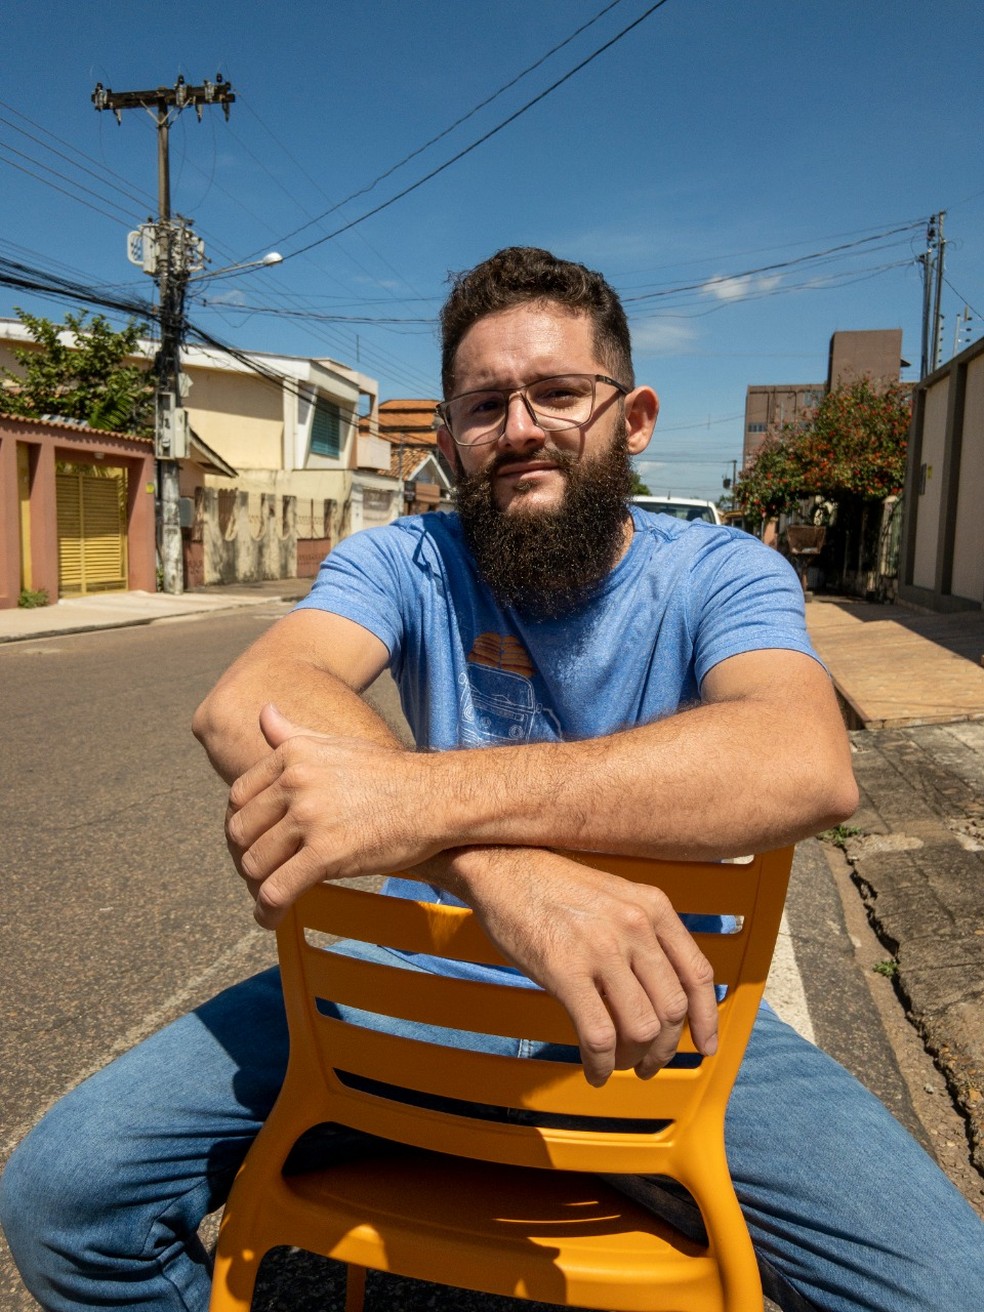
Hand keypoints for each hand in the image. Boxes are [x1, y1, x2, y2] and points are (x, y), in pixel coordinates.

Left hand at [226, 705, 440, 926]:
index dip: (239, 823)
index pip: (239, 795)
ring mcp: (309, 818)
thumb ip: (292, 733)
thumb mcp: (336, 743)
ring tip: (266, 897)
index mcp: (293, 755)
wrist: (433, 799)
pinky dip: (267, 911)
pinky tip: (270, 918)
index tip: (251, 840)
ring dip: (255, 886)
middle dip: (244, 856)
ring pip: (255, 863)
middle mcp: (295, 782)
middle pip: (241, 830)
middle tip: (258, 872)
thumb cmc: (388, 774)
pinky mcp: (325, 855)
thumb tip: (263, 711)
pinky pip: (278, 890)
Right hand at [443, 847, 717, 1085]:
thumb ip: (643, 934)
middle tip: (647, 1062)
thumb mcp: (615, 896)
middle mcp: (635, 926)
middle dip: (664, 1048)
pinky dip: (601, 1064)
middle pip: (672, 1009)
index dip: (706, 1019)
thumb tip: (660, 991)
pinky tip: (594, 1069)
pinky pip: (599, 1035)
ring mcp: (601, 948)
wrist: (502, 864)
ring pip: (641, 1027)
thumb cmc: (552, 885)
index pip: (697, 974)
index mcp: (653, 907)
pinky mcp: (565, 970)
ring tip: (618, 1064)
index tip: (703, 1046)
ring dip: (633, 1059)